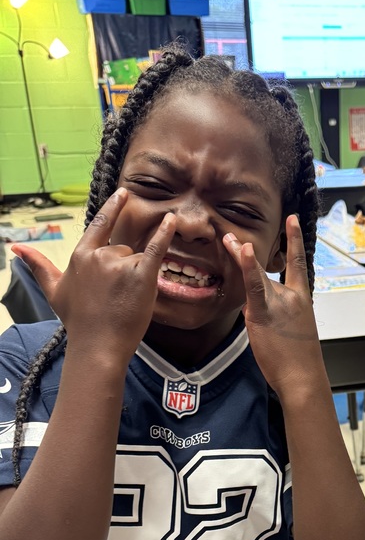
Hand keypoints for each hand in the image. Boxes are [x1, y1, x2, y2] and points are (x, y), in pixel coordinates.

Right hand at [11, 188, 174, 366]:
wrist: (97, 345)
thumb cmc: (78, 321)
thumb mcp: (53, 290)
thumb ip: (39, 265)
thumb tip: (16, 248)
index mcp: (80, 255)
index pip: (99, 224)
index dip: (113, 208)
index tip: (123, 194)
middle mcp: (99, 255)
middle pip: (122, 249)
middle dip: (125, 269)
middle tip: (117, 297)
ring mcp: (120, 264)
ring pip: (137, 258)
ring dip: (137, 275)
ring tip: (126, 299)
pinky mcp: (141, 274)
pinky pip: (155, 249)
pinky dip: (165, 235)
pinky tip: (172, 221)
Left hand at [223, 215, 324, 398]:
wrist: (303, 377)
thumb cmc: (298, 362)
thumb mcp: (293, 332)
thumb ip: (276, 314)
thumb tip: (257, 309)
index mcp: (302, 300)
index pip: (298, 264)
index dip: (295, 241)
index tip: (292, 221)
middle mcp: (292, 296)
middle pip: (270, 267)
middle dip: (254, 251)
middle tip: (240, 233)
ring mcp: (279, 302)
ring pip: (256, 274)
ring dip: (239, 255)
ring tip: (226, 238)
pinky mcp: (263, 312)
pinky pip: (252, 285)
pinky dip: (246, 266)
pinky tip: (241, 250)